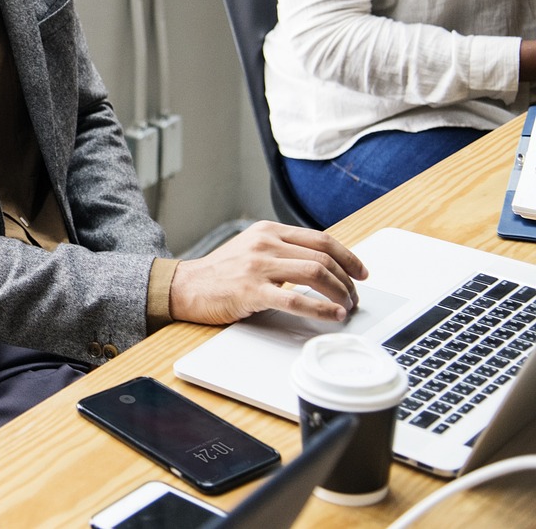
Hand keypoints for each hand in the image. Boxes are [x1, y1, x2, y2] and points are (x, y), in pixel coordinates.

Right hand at [169, 220, 366, 324]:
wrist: (186, 287)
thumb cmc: (220, 273)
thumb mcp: (251, 249)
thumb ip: (281, 251)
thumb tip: (321, 266)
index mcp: (267, 231)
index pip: (320, 239)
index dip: (348, 257)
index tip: (361, 272)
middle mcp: (265, 243)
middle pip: (322, 257)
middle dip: (347, 280)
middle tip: (354, 297)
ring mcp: (258, 266)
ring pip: (315, 273)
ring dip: (339, 293)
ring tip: (346, 306)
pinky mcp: (251, 290)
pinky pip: (296, 298)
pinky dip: (321, 308)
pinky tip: (333, 315)